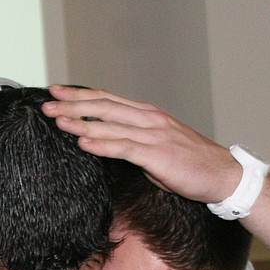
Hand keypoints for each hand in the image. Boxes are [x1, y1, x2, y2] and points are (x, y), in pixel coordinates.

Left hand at [42, 84, 239, 202]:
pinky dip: (102, 143)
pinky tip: (83, 142)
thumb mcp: (157, 148)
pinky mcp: (157, 155)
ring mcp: (153, 135)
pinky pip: (124, 147)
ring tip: (57, 119)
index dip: (82, 95)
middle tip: (47, 102)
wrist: (222, 176)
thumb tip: (107, 145)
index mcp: (147, 115)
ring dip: (81, 121)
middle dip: (73, 104)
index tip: (58, 93)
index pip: (108, 99)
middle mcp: (149, 119)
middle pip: (104, 106)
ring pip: (110, 123)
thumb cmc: (190, 164)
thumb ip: (132, 142)